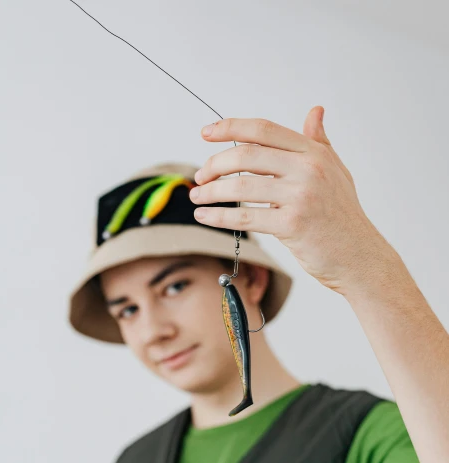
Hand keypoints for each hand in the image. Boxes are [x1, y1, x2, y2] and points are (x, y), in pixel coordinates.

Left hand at [190, 109, 397, 295]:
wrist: (359, 256)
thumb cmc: (344, 216)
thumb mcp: (336, 172)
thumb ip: (319, 142)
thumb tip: (315, 112)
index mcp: (314, 153)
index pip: (264, 130)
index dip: (231, 128)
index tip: (206, 133)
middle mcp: (308, 170)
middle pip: (247, 156)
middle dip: (215, 164)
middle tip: (200, 175)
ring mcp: (300, 197)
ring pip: (241, 186)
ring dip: (211, 192)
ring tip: (196, 197)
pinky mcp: (291, 225)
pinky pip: (244, 217)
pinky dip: (218, 216)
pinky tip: (204, 216)